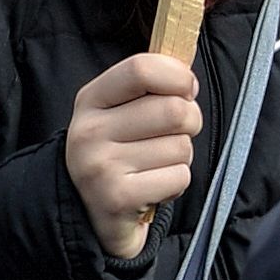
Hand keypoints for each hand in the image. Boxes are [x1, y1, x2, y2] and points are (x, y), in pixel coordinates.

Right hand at [64, 53, 199, 259]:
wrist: (90, 212)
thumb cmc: (120, 149)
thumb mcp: (121, 109)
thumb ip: (151, 84)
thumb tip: (188, 70)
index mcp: (91, 99)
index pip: (142, 68)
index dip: (178, 76)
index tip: (186, 89)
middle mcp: (89, 132)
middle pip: (174, 109)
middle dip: (190, 120)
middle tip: (174, 133)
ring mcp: (100, 168)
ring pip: (181, 146)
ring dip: (181, 156)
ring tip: (155, 164)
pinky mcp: (117, 200)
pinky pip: (179, 177)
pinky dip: (176, 182)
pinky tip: (153, 186)